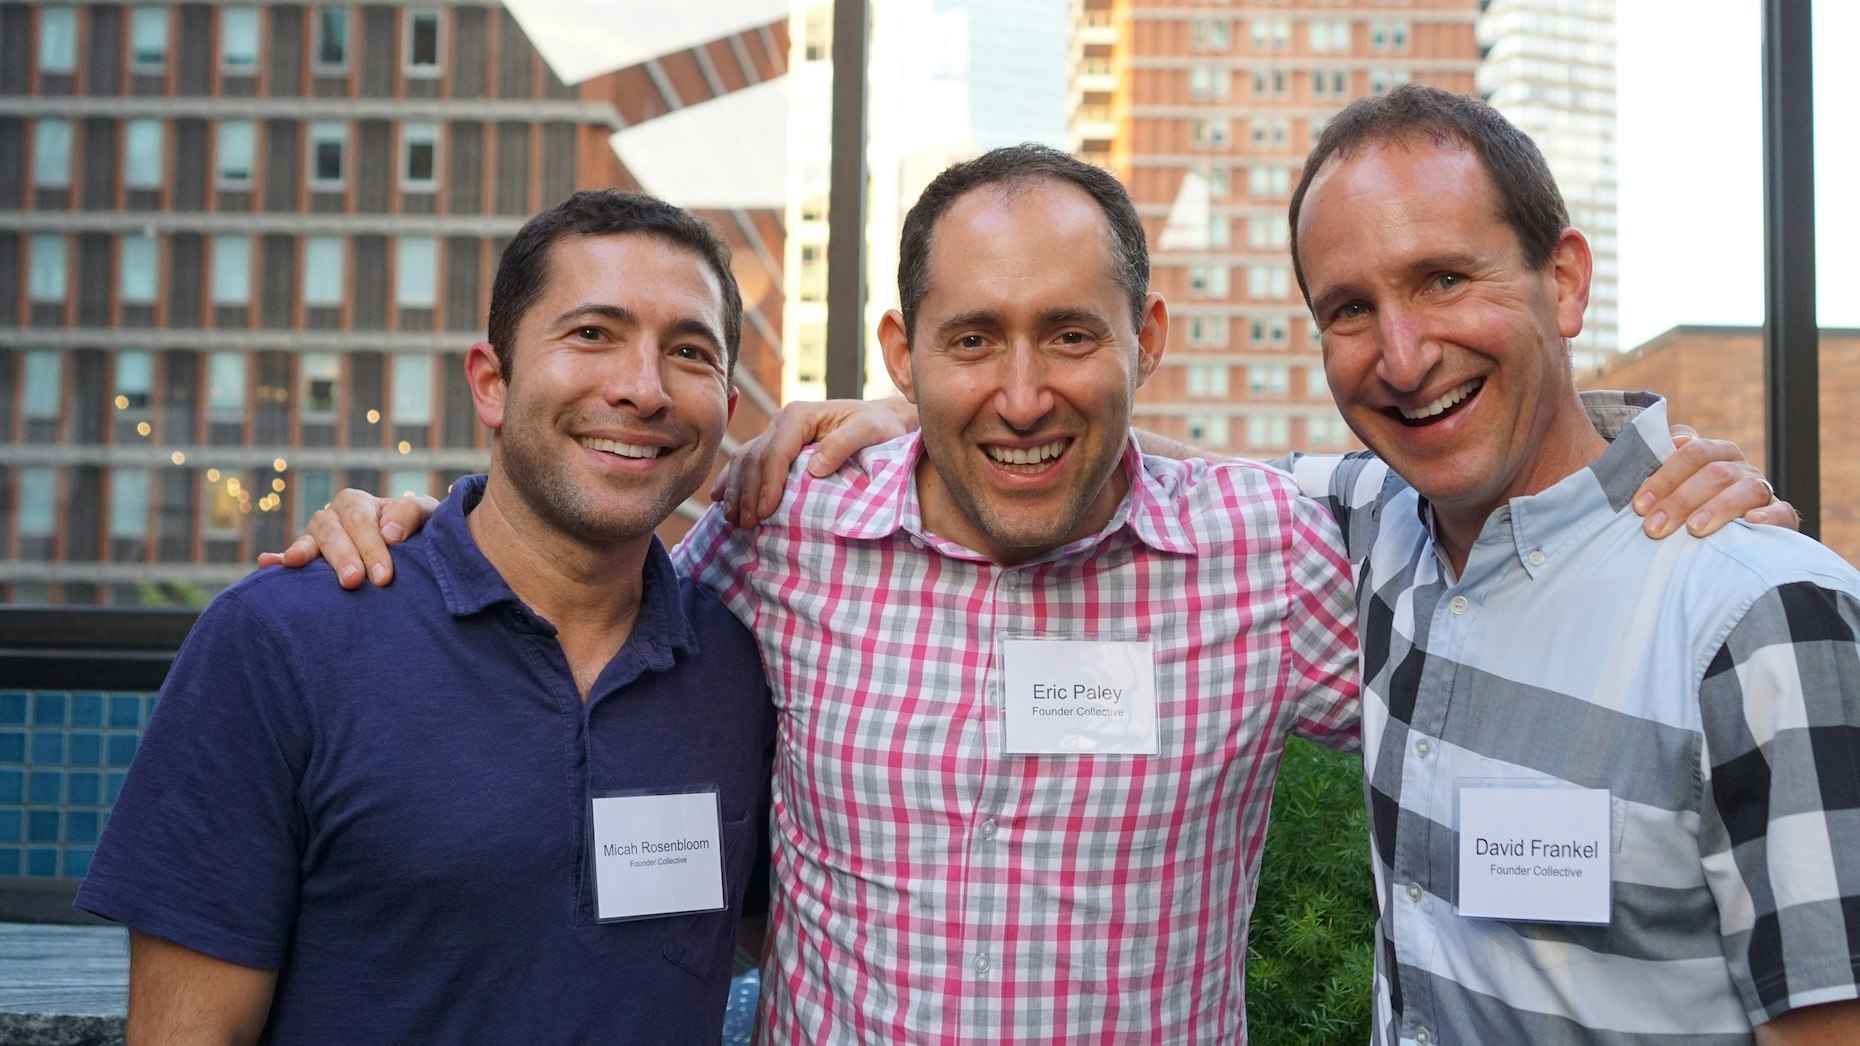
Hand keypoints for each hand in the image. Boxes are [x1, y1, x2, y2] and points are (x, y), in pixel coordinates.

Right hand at [255, 489, 438, 587]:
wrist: (410, 548)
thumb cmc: (418, 531)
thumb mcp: (425, 515)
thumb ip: (412, 513)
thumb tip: (390, 533)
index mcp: (358, 504)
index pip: (361, 521)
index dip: (371, 547)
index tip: (384, 575)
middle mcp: (333, 517)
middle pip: (332, 531)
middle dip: (343, 556)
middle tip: (354, 581)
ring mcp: (317, 538)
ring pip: (311, 541)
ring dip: (306, 553)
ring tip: (298, 563)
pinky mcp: (308, 559)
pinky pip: (289, 557)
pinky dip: (277, 559)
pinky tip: (267, 563)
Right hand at [710, 397, 917, 526]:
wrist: (883, 420)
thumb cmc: (880, 426)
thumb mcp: (871, 430)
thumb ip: (844, 444)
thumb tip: (814, 469)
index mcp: (800, 415)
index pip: (775, 452)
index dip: (767, 483)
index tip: (765, 512)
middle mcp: (783, 421)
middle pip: (754, 458)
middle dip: (746, 492)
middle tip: (746, 523)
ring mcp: (777, 433)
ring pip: (744, 460)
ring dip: (735, 490)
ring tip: (733, 519)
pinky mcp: (777, 446)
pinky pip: (748, 463)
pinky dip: (732, 482)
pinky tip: (721, 500)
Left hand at [1632, 427, 1798, 538]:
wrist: (1728, 531)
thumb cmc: (1685, 505)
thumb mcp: (1667, 487)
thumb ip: (1650, 468)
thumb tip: (1616, 463)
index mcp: (1711, 453)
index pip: (1690, 452)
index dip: (1663, 477)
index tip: (1637, 505)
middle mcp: (1736, 466)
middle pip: (1712, 472)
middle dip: (1680, 500)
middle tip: (1653, 528)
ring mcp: (1760, 489)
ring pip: (1746, 489)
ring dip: (1717, 509)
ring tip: (1694, 530)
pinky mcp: (1780, 515)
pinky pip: (1783, 511)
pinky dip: (1770, 517)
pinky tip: (1752, 525)